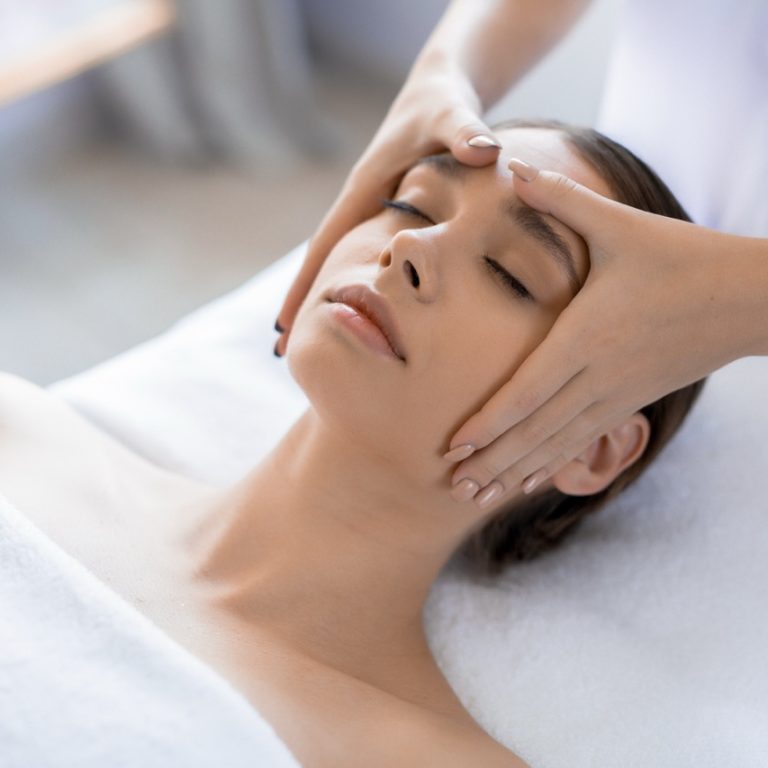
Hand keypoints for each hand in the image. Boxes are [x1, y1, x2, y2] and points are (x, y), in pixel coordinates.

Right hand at [273, 61, 502, 354]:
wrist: (439, 89)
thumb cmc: (442, 104)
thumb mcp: (452, 114)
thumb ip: (465, 132)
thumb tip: (485, 151)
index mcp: (365, 187)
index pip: (327, 244)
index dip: (304, 285)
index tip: (283, 325)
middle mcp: (360, 204)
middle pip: (324, 261)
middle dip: (303, 302)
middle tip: (283, 352)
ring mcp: (370, 211)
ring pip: (342, 262)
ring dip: (324, 297)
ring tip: (309, 342)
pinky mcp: (385, 215)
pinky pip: (365, 256)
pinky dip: (354, 284)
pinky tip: (358, 312)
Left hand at [445, 158, 740, 506]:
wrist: (750, 299)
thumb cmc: (682, 257)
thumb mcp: (621, 225)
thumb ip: (563, 199)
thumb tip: (512, 166)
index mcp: (587, 337)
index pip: (528, 390)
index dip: (489, 422)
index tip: (454, 446)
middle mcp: (597, 377)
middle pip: (535, 430)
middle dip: (491, 462)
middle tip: (451, 489)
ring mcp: (616, 396)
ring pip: (556, 445)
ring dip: (515, 473)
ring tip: (478, 499)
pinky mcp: (630, 403)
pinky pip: (584, 442)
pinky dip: (552, 464)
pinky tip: (530, 483)